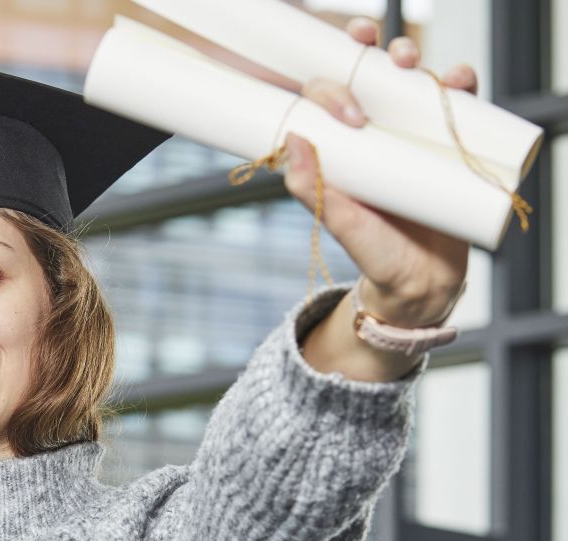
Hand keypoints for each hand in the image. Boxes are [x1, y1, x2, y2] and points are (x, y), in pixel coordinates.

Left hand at [284, 17, 476, 326]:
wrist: (420, 279)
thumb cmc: (373, 251)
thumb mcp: (338, 220)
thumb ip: (310, 186)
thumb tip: (291, 138)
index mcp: (341, 146)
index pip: (328, 98)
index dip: (331, 87)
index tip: (350, 115)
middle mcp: (375, 133)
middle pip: (369, 74)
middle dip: (370, 50)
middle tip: (376, 52)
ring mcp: (412, 135)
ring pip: (411, 80)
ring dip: (412, 56)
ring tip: (412, 63)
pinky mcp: (449, 143)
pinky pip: (457, 104)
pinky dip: (460, 83)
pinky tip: (457, 81)